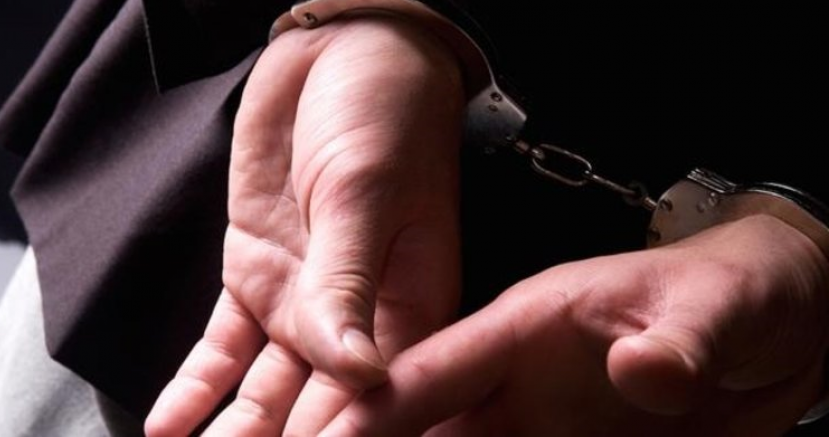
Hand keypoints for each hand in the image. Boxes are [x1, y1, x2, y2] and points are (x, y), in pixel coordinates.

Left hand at [145, 16, 464, 435]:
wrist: (338, 57)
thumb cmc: (382, 114)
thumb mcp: (366, 196)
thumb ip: (351, 285)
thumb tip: (360, 376)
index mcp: (411, 304)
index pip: (380, 399)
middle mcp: (357, 315)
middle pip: (321, 409)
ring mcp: (302, 301)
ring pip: (266, 390)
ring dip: (237, 434)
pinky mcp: (256, 277)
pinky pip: (223, 346)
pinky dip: (196, 386)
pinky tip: (172, 426)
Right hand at [321, 215, 828, 435]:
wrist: (783, 327)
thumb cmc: (733, 291)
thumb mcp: (713, 306)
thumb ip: (676, 339)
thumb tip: (644, 373)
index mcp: (530, 325)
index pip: (434, 365)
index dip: (372, 403)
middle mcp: (522, 380)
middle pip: (427, 424)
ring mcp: (546, 424)